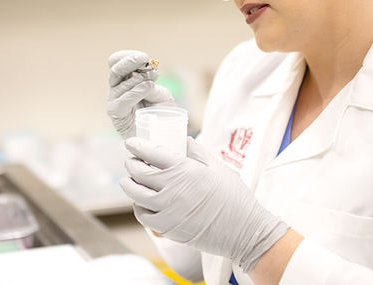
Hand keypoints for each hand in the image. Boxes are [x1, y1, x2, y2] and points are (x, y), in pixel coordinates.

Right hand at [107, 50, 174, 138]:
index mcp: (126, 80)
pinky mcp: (115, 115)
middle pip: (114, 69)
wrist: (162, 136)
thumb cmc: (161, 115)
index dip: (126, 56)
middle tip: (144, 58)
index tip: (143, 57)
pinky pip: (121, 100)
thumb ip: (151, 84)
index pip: (116, 62)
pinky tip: (147, 88)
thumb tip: (146, 76)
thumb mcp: (161, 95)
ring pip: (119, 83)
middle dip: (129, 61)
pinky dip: (135, 92)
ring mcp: (114, 101)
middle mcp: (117, 88)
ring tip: (152, 80)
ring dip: (138, 78)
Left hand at [120, 137, 288, 272]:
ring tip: (130, 180)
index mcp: (184, 170)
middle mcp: (171, 189)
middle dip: (131, 163)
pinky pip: (142, 215)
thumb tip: (184, 140)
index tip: (131, 143)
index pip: (150, 153)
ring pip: (135, 194)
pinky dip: (138, 206)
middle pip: (138, 172)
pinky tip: (141, 202)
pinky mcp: (166, 228)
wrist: (243, 231)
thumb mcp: (219, 167)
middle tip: (132, 161)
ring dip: (129, 184)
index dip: (136, 145)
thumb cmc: (234, 197)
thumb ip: (198, 152)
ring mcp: (167, 210)